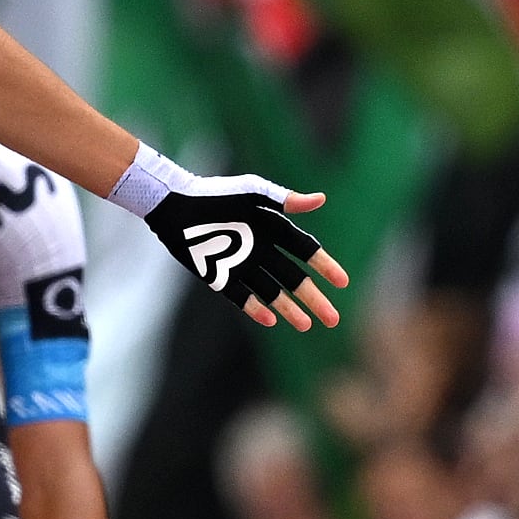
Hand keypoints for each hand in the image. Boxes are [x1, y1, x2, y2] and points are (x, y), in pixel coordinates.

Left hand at [142, 173, 345, 330]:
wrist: (175, 203)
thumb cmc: (215, 193)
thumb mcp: (252, 192)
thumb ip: (284, 200)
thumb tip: (320, 199)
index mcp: (274, 228)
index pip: (306, 251)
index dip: (326, 266)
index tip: (343, 282)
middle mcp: (262, 250)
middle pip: (294, 279)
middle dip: (314, 299)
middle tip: (333, 319)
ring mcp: (242, 265)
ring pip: (272, 292)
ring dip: (289, 309)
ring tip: (307, 326)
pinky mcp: (220, 276)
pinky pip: (242, 297)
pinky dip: (255, 308)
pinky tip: (271, 319)